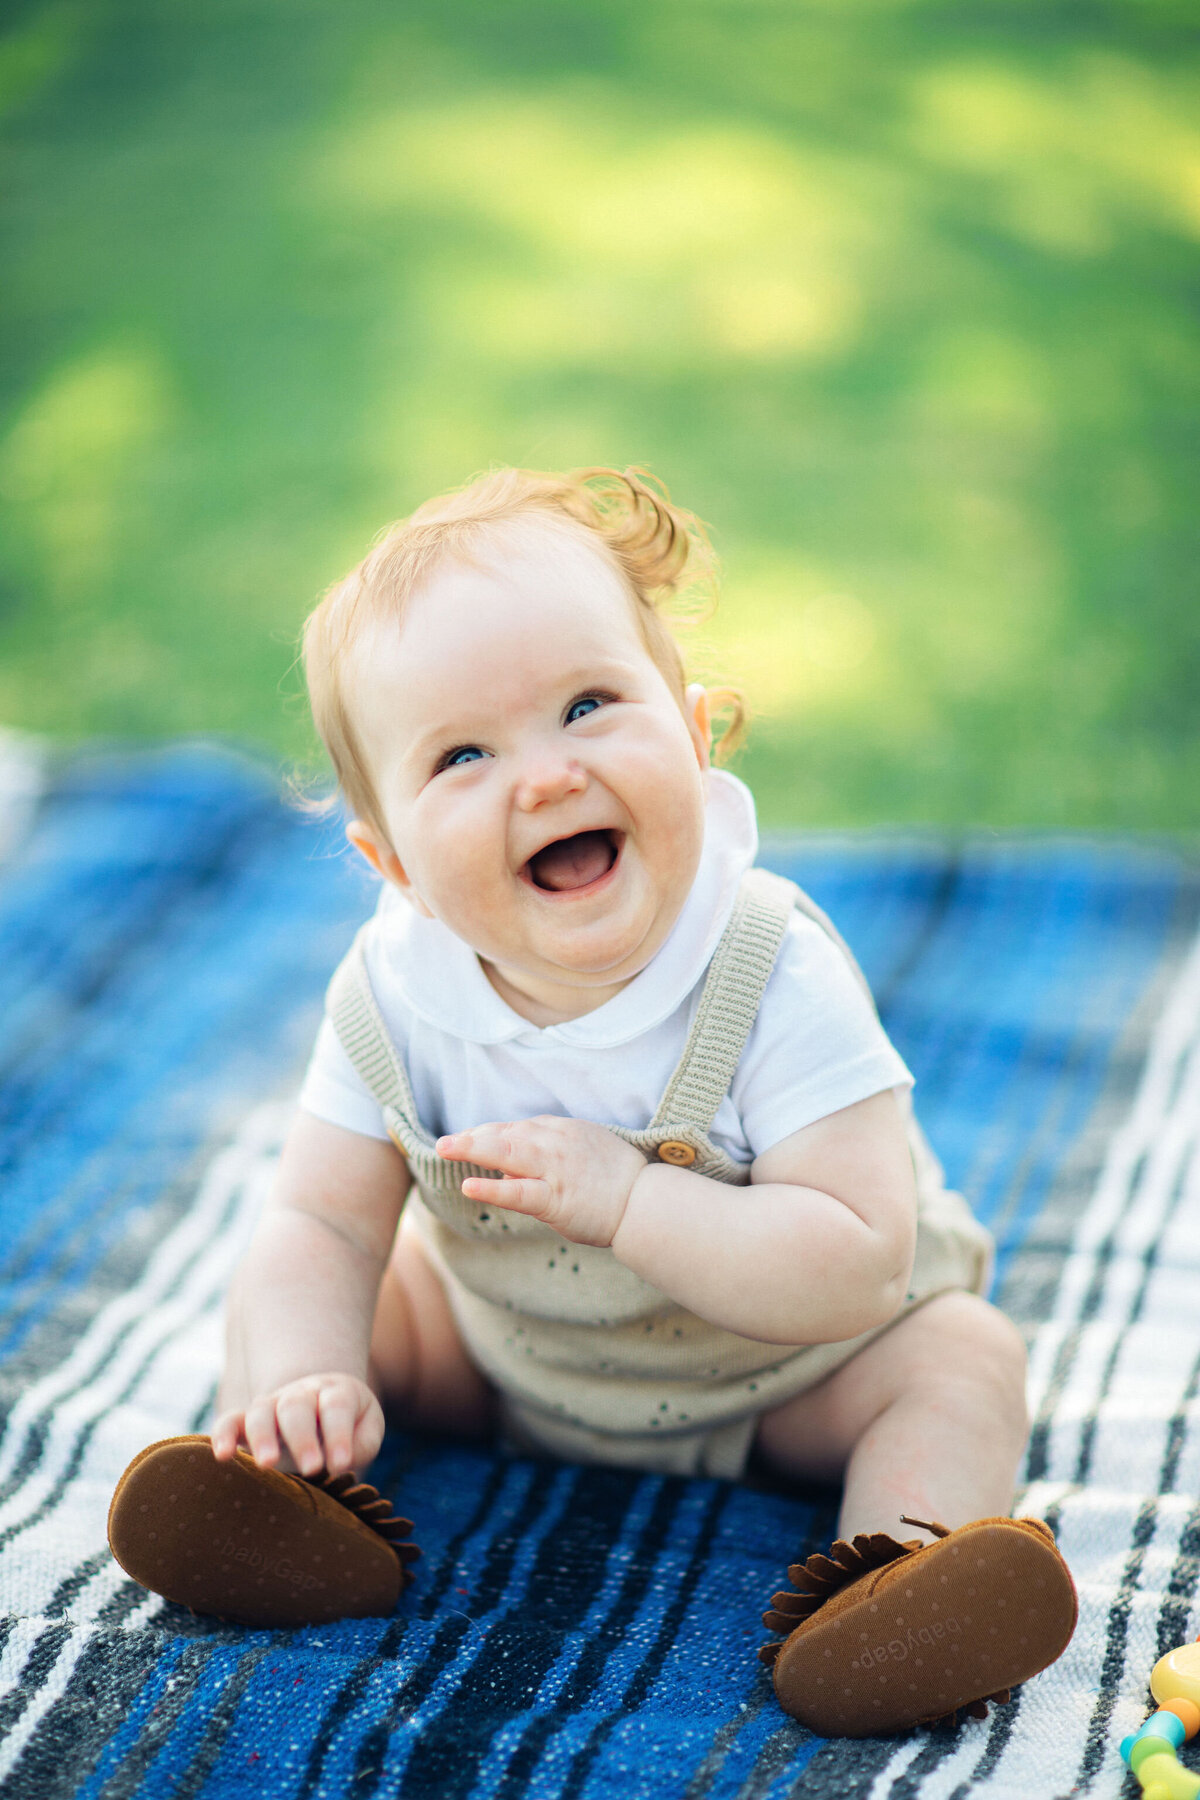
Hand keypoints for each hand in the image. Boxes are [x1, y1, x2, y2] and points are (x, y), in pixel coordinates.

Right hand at [212, 1373, 383, 1478]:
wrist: (324, 1405)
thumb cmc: (351, 1426)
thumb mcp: (367, 1431)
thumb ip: (361, 1445)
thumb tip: (338, 1464)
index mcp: (336, 1391)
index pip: (336, 1406)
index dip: (338, 1435)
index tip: (340, 1465)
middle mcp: (301, 1393)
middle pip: (297, 1406)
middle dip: (303, 1438)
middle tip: (311, 1468)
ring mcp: (272, 1404)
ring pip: (261, 1411)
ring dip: (263, 1437)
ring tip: (267, 1465)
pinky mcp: (248, 1421)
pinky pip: (230, 1421)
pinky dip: (223, 1434)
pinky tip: (222, 1455)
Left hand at [436, 1115, 645, 1246]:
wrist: (646, 1202)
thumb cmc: (620, 1180)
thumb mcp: (588, 1148)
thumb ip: (555, 1149)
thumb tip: (520, 1163)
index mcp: (564, 1130)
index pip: (518, 1128)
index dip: (489, 1133)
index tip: (470, 1139)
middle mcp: (556, 1143)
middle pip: (506, 1133)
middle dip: (473, 1136)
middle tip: (446, 1142)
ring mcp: (554, 1170)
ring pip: (506, 1153)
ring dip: (472, 1148)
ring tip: (444, 1148)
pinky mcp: (555, 1199)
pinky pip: (518, 1192)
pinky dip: (492, 1189)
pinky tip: (469, 1186)